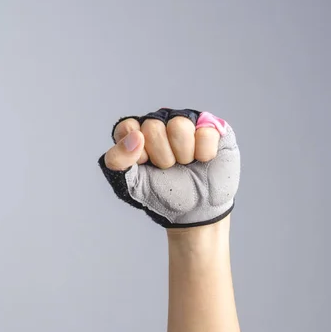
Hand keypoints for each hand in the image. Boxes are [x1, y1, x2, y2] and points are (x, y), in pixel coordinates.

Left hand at [98, 108, 239, 227]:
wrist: (195, 210)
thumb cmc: (162, 193)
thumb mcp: (130, 183)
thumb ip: (118, 160)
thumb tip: (136, 136)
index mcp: (136, 132)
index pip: (128, 129)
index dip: (137, 153)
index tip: (145, 165)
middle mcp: (160, 121)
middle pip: (153, 127)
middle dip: (161, 157)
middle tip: (169, 167)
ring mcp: (186, 121)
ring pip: (179, 125)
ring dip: (183, 154)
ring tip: (186, 163)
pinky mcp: (212, 126)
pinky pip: (205, 131)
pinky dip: (204, 153)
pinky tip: (203, 160)